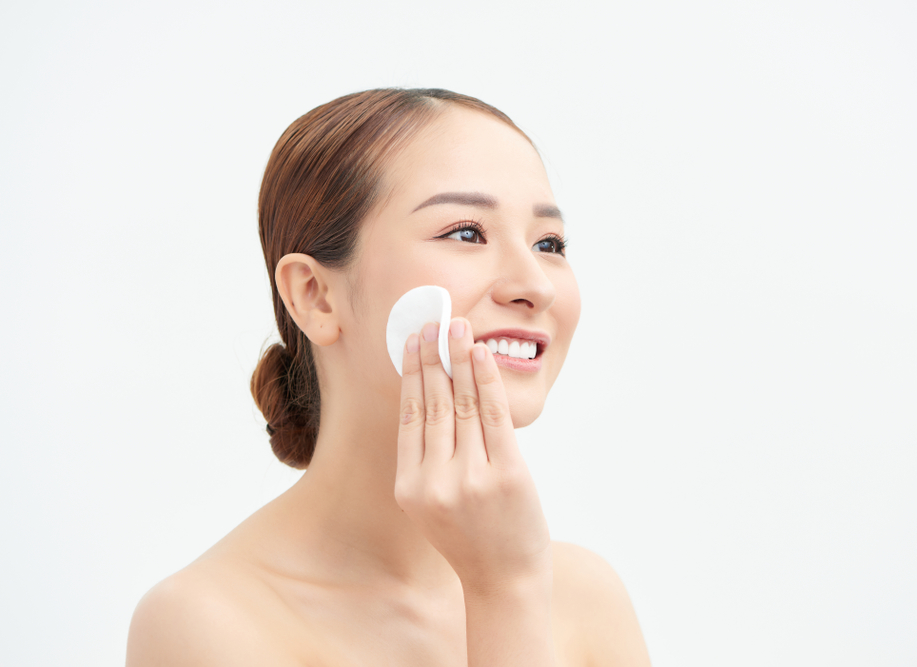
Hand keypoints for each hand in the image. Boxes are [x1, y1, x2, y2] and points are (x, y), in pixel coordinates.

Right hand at [394, 318, 551, 591]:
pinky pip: (495, 418)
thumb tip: (435, 395)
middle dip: (434, 359)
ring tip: (459, 330)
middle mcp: (435, 483)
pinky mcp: (507, 476)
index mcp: (410, 488)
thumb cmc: (471, 536)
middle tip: (434, 322)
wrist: (504, 580)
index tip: (413, 343)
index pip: (409, 418)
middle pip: (434, 405)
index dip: (411, 375)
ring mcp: (471, 480)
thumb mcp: (434, 503)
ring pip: (464, 406)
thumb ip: (428, 460)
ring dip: (461, 362)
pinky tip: (483, 357)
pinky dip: (488, 382)